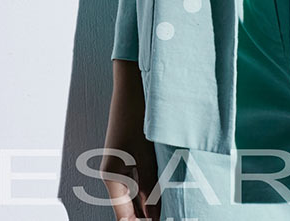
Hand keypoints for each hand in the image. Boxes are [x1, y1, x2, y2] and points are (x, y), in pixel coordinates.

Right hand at [101, 60, 160, 219]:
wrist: (133, 81)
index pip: (125, 217)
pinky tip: (172, 187)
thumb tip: (155, 217)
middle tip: (176, 213)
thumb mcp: (146, 151)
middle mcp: (116, 173)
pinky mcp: (134, 154)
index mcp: (112, 175)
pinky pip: (144, 178)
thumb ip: (151, 185)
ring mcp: (124, 163)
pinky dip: (156, 184)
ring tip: (177, 204)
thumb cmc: (136, 111)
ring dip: (156, 200)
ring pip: (140, 193)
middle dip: (152, 214)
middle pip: (132, 207)